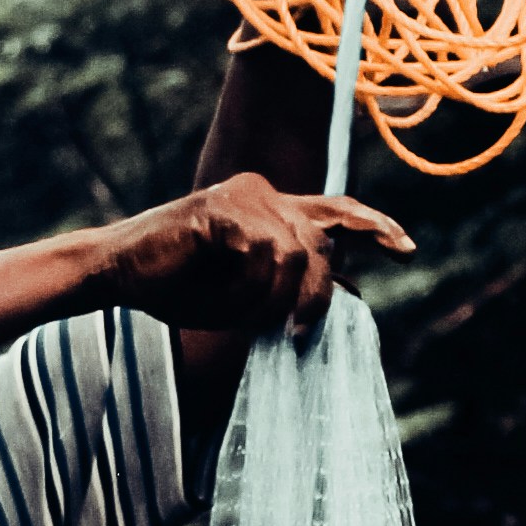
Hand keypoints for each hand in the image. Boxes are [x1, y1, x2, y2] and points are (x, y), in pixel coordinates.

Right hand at [100, 166, 411, 341]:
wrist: (118, 273)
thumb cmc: (178, 287)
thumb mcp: (249, 296)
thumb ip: (295, 288)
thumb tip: (353, 291)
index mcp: (273, 209)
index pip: (337, 211)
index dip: (374, 227)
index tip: (406, 250)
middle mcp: (265, 192)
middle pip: (323, 243)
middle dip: (314, 295)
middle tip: (295, 333)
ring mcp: (244, 195)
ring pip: (295, 254)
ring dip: (270, 298)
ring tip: (237, 313)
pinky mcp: (221, 206)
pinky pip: (262, 253)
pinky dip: (247, 287)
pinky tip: (221, 295)